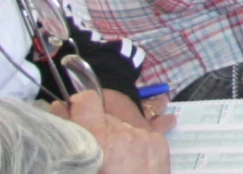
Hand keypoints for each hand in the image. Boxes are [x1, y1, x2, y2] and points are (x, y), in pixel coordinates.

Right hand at [49, 92, 170, 173]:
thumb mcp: (79, 166)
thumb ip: (67, 138)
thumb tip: (59, 110)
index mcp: (98, 141)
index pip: (87, 100)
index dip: (77, 105)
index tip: (72, 112)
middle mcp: (124, 133)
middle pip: (104, 115)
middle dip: (96, 128)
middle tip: (93, 150)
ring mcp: (145, 137)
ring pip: (123, 125)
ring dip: (116, 137)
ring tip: (112, 162)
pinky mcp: (159, 144)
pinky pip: (141, 134)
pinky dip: (133, 143)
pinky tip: (128, 163)